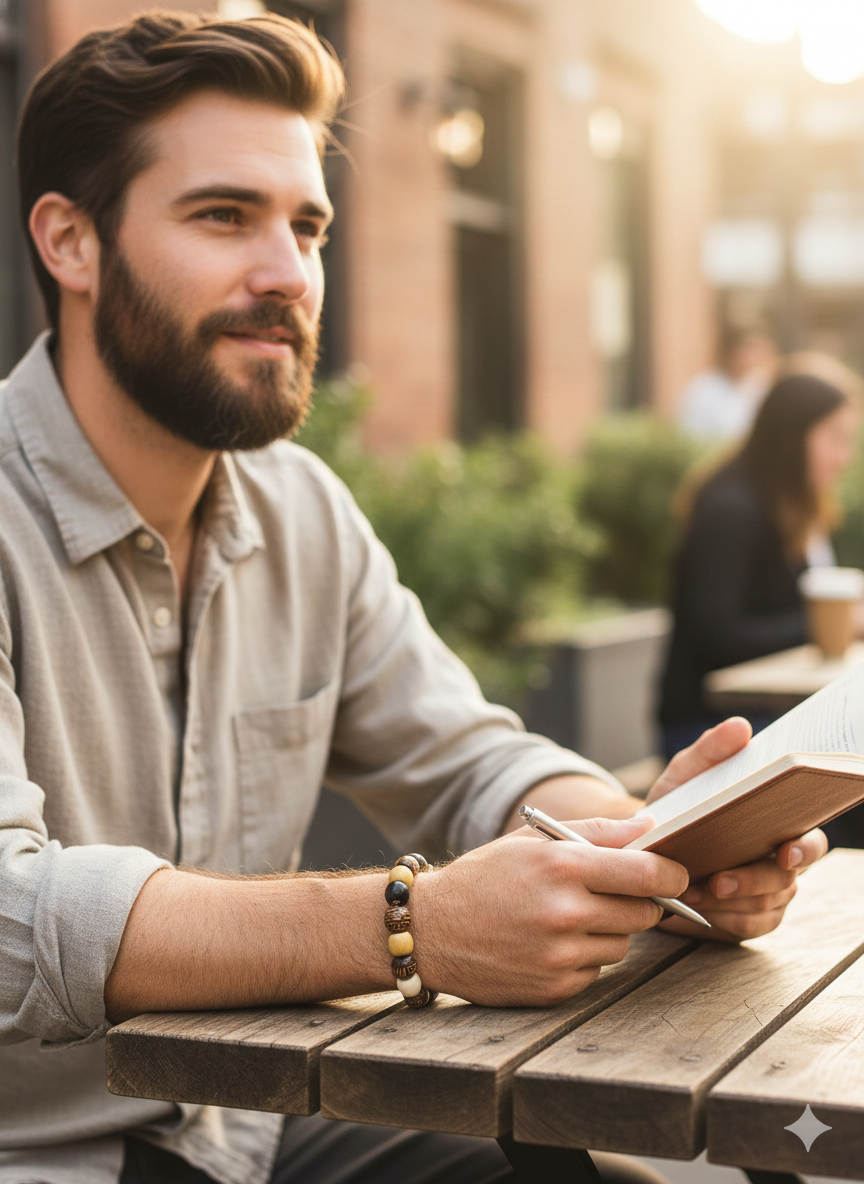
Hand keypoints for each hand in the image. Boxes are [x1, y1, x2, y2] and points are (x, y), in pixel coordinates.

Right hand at [414, 814, 687, 1006]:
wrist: (431, 931)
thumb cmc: (485, 877)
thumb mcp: (533, 841)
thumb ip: (597, 832)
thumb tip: (650, 825)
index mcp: (561, 867)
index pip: (646, 874)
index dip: (671, 875)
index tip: (676, 875)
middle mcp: (564, 913)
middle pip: (644, 913)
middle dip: (638, 902)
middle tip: (613, 893)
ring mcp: (559, 956)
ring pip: (622, 944)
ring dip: (609, 931)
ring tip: (569, 917)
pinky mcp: (554, 989)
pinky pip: (596, 971)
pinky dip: (584, 957)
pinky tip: (551, 943)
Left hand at [647, 717, 827, 941]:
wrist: (644, 844)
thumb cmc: (676, 806)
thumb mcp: (684, 774)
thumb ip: (710, 750)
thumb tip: (739, 727)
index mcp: (777, 826)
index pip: (810, 840)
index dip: (804, 848)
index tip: (785, 851)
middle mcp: (779, 864)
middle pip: (784, 880)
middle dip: (752, 880)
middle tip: (719, 880)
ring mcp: (766, 895)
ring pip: (764, 907)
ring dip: (728, 902)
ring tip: (693, 891)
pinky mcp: (745, 919)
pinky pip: (744, 927)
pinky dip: (719, 919)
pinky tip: (694, 907)